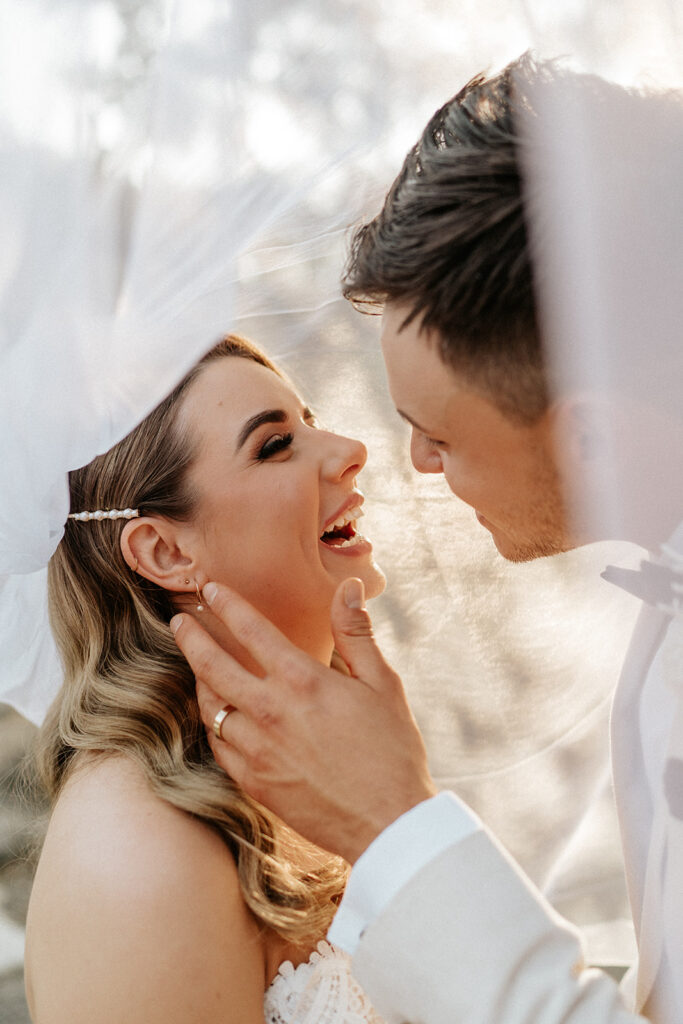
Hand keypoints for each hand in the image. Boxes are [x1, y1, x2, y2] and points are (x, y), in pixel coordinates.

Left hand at [170, 578, 436, 862]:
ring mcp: (257, 750)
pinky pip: (217, 745)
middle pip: (213, 665)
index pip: (251, 629)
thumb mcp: (383, 683)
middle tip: (180, 622)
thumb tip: (349, 587)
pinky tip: (216, 715)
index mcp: (303, 680)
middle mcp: (271, 711)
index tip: (212, 588)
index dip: (227, 604)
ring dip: (198, 680)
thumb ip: (357, 632)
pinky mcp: (253, 782)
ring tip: (197, 665)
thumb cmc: (393, 749)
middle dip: (192, 637)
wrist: (388, 822)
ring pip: (209, 706)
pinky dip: (211, 724)